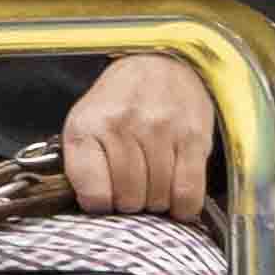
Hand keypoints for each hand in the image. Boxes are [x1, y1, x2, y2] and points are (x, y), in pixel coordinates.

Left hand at [61, 53, 216, 221]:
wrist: (159, 63)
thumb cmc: (118, 103)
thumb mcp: (84, 124)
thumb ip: (82, 165)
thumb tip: (96, 211)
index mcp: (88, 125)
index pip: (94, 194)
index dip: (100, 206)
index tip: (104, 200)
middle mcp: (123, 124)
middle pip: (128, 199)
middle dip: (129, 204)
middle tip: (132, 190)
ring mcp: (160, 129)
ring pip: (157, 198)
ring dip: (155, 203)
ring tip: (152, 187)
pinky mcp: (193, 137)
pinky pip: (188, 192)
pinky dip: (182, 207)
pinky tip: (176, 199)